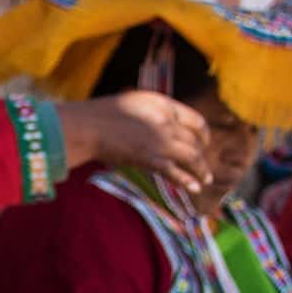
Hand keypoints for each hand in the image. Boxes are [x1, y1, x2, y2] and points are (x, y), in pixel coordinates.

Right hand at [72, 91, 212, 198]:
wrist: (87, 127)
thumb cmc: (103, 115)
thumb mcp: (135, 103)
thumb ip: (155, 113)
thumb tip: (167, 126)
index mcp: (165, 105)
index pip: (197, 121)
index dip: (204, 134)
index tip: (204, 143)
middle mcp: (167, 122)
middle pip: (195, 141)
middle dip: (201, 155)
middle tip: (201, 165)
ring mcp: (161, 140)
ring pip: (192, 157)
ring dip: (201, 170)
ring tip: (204, 181)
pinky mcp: (150, 158)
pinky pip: (176, 172)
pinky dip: (187, 181)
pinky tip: (195, 188)